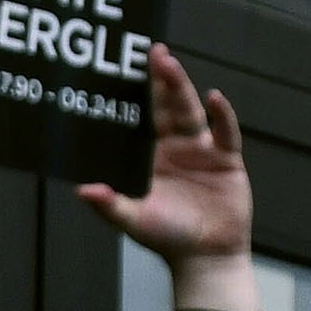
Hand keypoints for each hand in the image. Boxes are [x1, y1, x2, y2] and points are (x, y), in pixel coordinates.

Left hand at [74, 43, 257, 305]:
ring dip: (181, 88)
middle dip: (159, 80)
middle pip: (166, 107)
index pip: (141, 117)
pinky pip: (225, 132)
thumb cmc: (166, 238)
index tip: (122, 68)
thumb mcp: (134, 221)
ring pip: (191, 112)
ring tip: (170, 65)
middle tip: (150, 52)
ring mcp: (202, 149)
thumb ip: (111, 205)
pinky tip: (215, 98)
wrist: (205, 258)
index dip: (135, 94)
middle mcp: (175, 145)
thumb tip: (83, 189)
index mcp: (149, 155)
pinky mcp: (227, 159)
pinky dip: (222, 115)